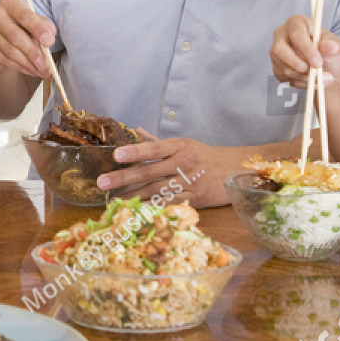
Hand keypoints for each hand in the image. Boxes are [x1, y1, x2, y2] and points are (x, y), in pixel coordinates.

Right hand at [0, 0, 54, 78]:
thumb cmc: (20, 27)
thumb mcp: (34, 23)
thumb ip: (44, 26)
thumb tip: (51, 34)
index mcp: (8, 3)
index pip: (24, 15)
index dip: (38, 29)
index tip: (49, 42)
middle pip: (15, 36)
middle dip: (33, 52)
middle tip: (46, 65)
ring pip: (10, 51)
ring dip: (28, 64)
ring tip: (41, 71)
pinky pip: (4, 59)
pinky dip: (20, 67)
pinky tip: (30, 70)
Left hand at [96, 133, 227, 206]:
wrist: (237, 169)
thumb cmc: (206, 156)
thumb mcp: (184, 143)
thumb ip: (157, 140)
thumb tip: (135, 130)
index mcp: (179, 146)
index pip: (153, 148)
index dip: (134, 151)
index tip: (116, 155)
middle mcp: (183, 163)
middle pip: (149, 172)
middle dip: (123, 178)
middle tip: (102, 183)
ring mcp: (189, 182)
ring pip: (156, 190)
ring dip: (133, 196)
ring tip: (113, 200)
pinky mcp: (195, 198)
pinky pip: (170, 203)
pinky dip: (153, 207)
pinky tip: (137, 210)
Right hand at [271, 14, 339, 89]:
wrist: (328, 71)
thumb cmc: (330, 54)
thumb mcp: (336, 48)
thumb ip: (333, 47)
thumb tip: (330, 46)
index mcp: (297, 23)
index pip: (296, 33)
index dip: (306, 49)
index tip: (318, 62)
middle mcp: (282, 35)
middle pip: (280, 49)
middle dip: (298, 65)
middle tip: (316, 74)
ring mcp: (277, 52)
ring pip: (283, 67)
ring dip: (303, 77)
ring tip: (319, 79)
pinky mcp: (276, 67)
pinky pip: (283, 78)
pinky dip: (299, 82)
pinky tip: (310, 81)